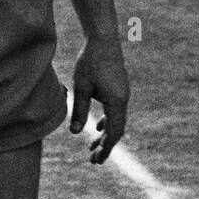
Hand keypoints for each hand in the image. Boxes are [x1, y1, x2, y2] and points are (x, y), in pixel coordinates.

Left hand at [69, 38, 129, 163]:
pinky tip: (98, 127)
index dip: (106, 148)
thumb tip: (76, 133)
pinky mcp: (118, 88)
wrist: (103, 38)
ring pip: (116, 120)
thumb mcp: (81, 87)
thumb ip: (80, 110)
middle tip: (93, 160)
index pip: (114, 132)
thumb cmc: (90, 61)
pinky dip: (107, 122)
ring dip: (105, 134)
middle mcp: (123, 99)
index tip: (97, 160)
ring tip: (92, 146)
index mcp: (116, 101)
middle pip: (117, 129)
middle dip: (105, 145)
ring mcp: (122, 93)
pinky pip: (115, 111)